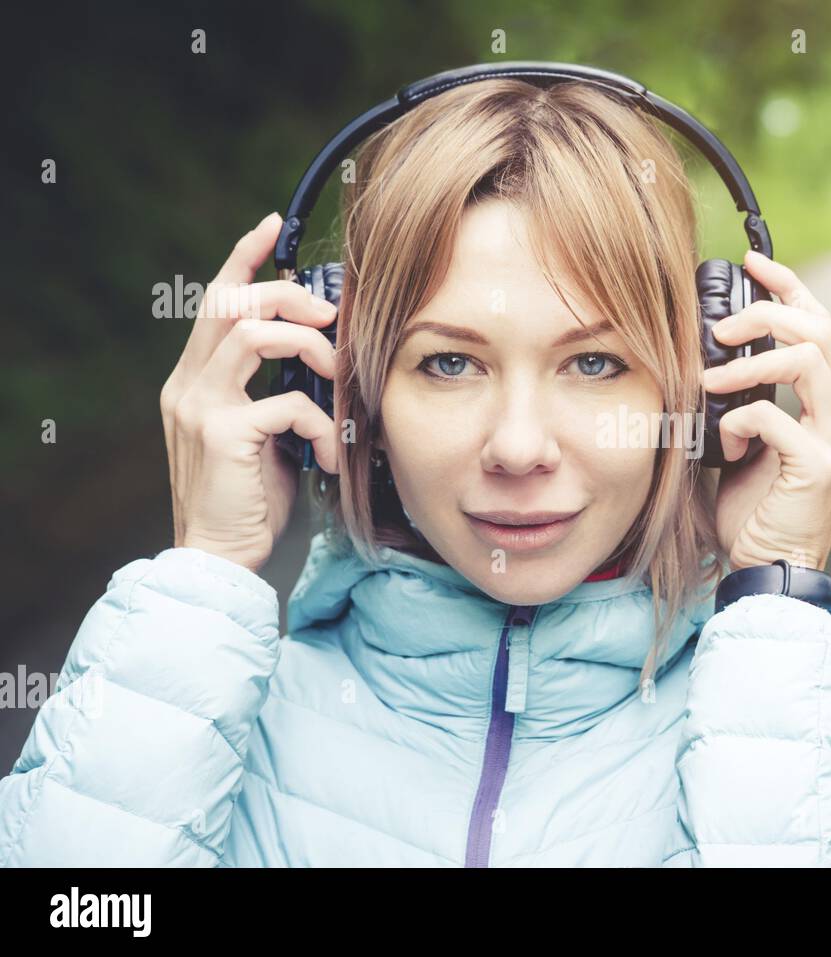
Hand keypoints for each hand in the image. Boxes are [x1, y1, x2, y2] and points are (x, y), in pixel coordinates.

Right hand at [159, 212, 339, 573]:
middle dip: (289, 293)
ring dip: (309, 347)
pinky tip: (334, 453)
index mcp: (195, 379)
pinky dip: (321, 423)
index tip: (274, 225)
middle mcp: (188, 384)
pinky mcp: (221, 436)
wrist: (218, 558)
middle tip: (332, 315)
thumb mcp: (266, 435)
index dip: (244, 258)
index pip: (216, 301)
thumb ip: (278, 392)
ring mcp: (199, 407)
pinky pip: (285, 403)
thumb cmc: (251, 499)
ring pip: (255, 335)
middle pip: (232, 303)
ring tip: (337, 380)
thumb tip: (326, 357)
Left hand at [704, 249, 830, 571]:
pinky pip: (777, 417)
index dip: (791, 287)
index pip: (823, 325)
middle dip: (767, 313)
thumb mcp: (748, 443)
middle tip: (719, 328)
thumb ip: (745, 400)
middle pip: (821, 330)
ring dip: (750, 362)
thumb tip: (708, 358)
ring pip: (809, 360)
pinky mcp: (819, 467)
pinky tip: (725, 444)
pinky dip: (740, 419)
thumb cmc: (755, 512)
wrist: (771, 572)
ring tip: (710, 378)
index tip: (753, 263)